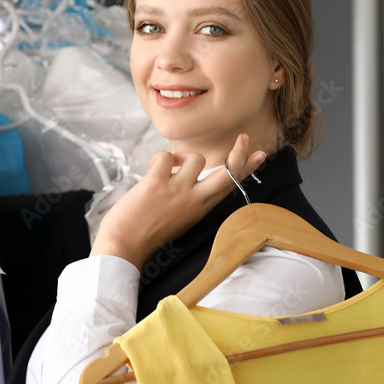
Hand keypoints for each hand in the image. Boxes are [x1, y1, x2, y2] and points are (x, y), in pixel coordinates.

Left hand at [90, 134, 266, 269]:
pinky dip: (158, 159)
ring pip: (196, 158)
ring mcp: (178, 190)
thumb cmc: (147, 232)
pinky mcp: (158, 182)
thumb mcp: (179, 219)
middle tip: (244, 137)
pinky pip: (165, 156)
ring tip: (167, 171)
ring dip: (182, 158)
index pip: (230, 186)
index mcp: (201, 209)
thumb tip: (186, 173)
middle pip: (227, 173)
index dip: (246, 170)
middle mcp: (195, 200)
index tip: (260, 155)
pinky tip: (151, 169)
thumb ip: (189, 198)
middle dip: (239, 154)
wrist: (123, 246)